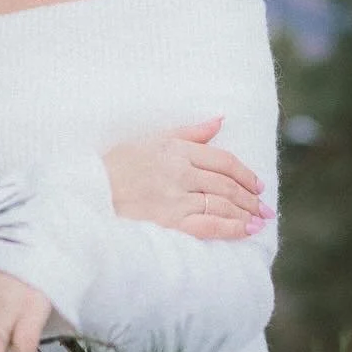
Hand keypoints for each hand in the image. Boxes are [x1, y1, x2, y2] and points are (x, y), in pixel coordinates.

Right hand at [102, 116, 272, 238]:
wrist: (87, 193)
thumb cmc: (116, 166)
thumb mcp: (151, 140)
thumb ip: (188, 133)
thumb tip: (219, 120)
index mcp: (177, 150)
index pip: (222, 160)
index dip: (244, 173)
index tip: (257, 184)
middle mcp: (180, 173)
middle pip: (226, 184)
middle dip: (250, 197)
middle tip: (264, 207)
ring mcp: (176, 199)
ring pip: (222, 204)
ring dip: (245, 214)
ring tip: (259, 221)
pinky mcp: (170, 223)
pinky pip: (209, 225)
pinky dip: (231, 228)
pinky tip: (245, 231)